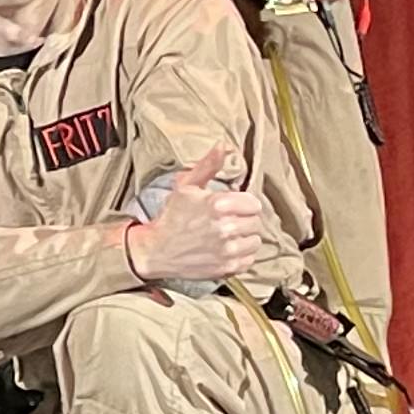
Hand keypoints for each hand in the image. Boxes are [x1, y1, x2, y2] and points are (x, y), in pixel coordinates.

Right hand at [126, 147, 268, 287]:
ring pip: (255, 241)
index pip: (254, 203)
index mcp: (218, 204)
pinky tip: (225, 250)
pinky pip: (249, 259)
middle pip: (256, 222)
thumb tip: (223, 146)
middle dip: (244, 220)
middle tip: (226, 221)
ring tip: (226, 236)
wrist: (156, 250)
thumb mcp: (186, 186)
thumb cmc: (172, 217)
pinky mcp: (227, 267)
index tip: (230, 207)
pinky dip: (241, 255)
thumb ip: (208, 166)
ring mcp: (227, 250)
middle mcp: (226, 227)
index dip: (242, 204)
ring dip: (244, 238)